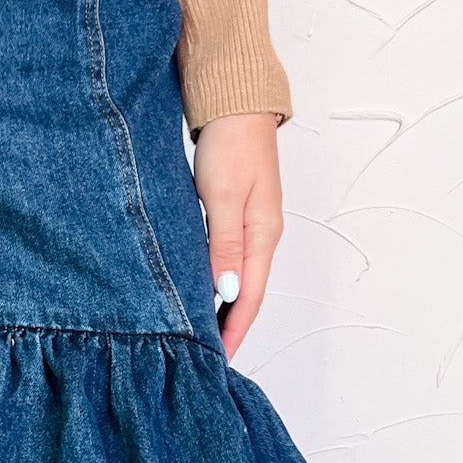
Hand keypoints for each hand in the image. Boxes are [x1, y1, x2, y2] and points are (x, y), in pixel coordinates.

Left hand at [191, 112, 282, 360]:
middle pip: (245, 294)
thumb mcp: (222, 197)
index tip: (216, 360)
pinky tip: (200, 292)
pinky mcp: (235, 214)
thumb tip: (225, 292)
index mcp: (263, 235)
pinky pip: (227, 259)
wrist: (236, 102)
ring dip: (220, 307)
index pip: (248, 297)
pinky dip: (215, 281)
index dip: (233, 332)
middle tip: (203, 357)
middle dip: (228, 327)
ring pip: (235, 278)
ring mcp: (250, 225)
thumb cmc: (231, 144)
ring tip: (200, 334)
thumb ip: (223, 246)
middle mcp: (261, 236)